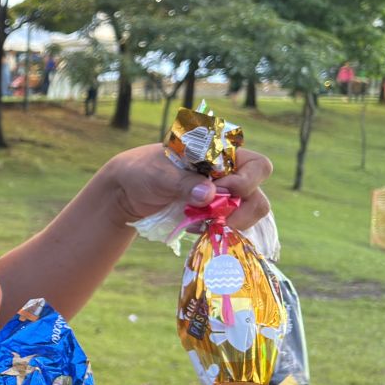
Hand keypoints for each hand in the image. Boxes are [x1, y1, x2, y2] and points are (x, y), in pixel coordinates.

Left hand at [104, 143, 272, 231]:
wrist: (127, 191)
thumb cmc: (143, 171)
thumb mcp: (159, 174)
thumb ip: (183, 183)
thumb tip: (209, 195)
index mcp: (222, 154)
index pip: (258, 166)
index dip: (246, 181)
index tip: (220, 189)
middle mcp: (230, 175)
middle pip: (257, 196)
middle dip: (241, 211)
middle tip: (213, 215)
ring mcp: (224, 197)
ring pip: (247, 215)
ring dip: (227, 223)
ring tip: (199, 223)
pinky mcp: (213, 215)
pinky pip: (228, 227)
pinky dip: (214, 230)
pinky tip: (192, 226)